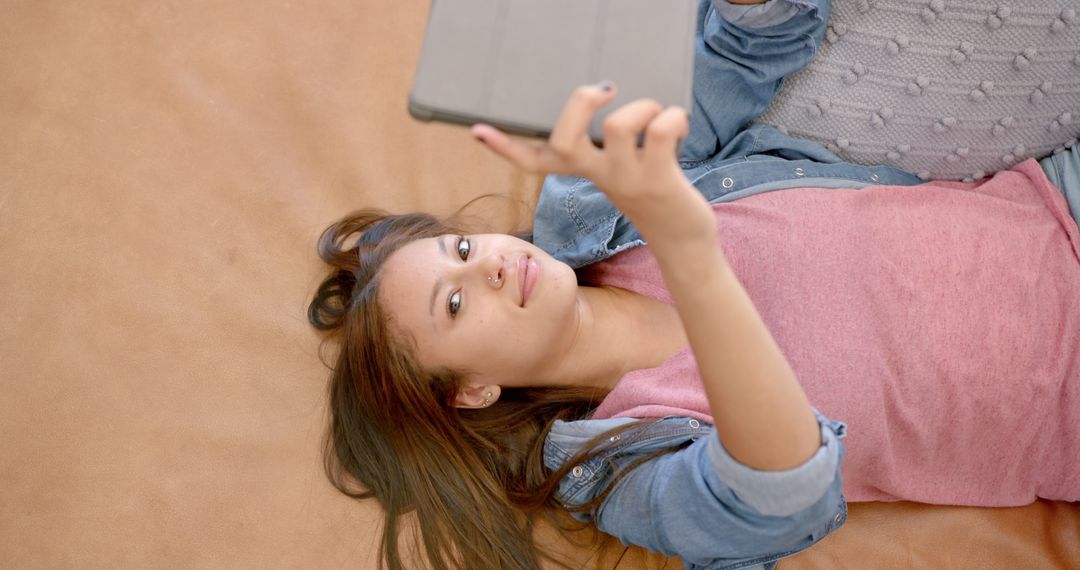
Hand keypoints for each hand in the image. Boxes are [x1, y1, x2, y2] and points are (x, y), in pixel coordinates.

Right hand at [471, 82, 713, 245]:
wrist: (682, 242)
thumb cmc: (654, 194)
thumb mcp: (622, 170)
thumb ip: (610, 144)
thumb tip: (613, 98)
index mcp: (584, 172)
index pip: (534, 162)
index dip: (506, 147)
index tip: (478, 130)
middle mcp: (600, 176)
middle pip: (564, 140)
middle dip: (580, 102)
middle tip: (606, 89)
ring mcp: (627, 178)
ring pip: (616, 126)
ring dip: (642, 105)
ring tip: (658, 112)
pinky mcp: (660, 180)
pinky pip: (659, 131)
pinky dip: (673, 116)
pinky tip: (680, 123)